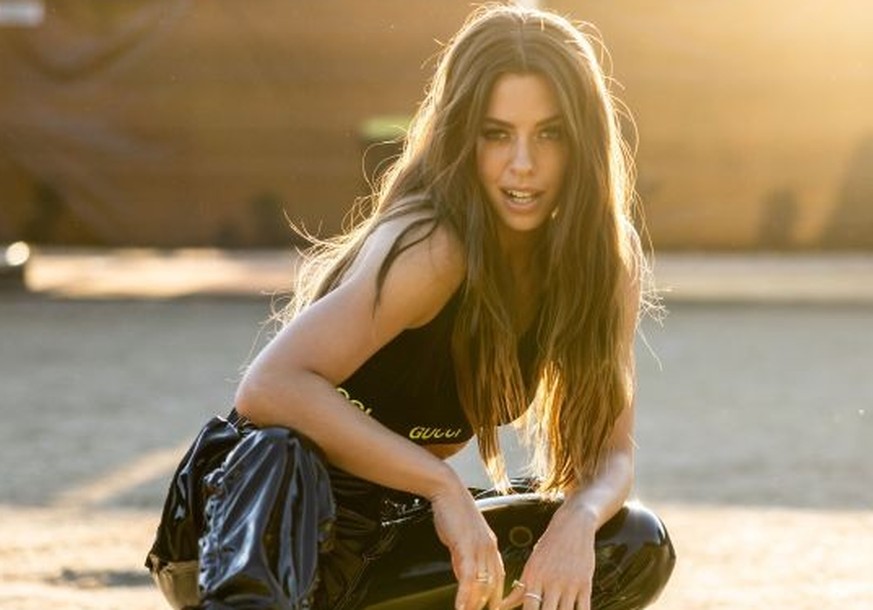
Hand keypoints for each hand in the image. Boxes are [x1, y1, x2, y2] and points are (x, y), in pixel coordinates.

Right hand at [430, 479, 504, 609]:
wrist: (448, 490)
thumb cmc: (454, 511)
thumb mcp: (464, 537)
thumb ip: (466, 557)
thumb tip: (464, 576)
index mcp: (491, 546)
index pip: (499, 578)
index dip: (497, 596)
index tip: (493, 608)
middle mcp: (489, 549)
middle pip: (493, 584)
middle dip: (487, 603)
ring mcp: (479, 549)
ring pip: (482, 584)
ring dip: (475, 604)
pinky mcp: (466, 547)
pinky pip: (468, 577)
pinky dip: (464, 594)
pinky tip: (460, 606)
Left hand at [500, 506, 596, 609]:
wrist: (573, 525)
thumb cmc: (549, 546)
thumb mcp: (532, 564)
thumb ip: (521, 588)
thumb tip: (503, 606)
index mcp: (534, 576)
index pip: (529, 607)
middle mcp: (551, 581)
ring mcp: (569, 583)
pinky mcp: (585, 583)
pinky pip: (583, 608)